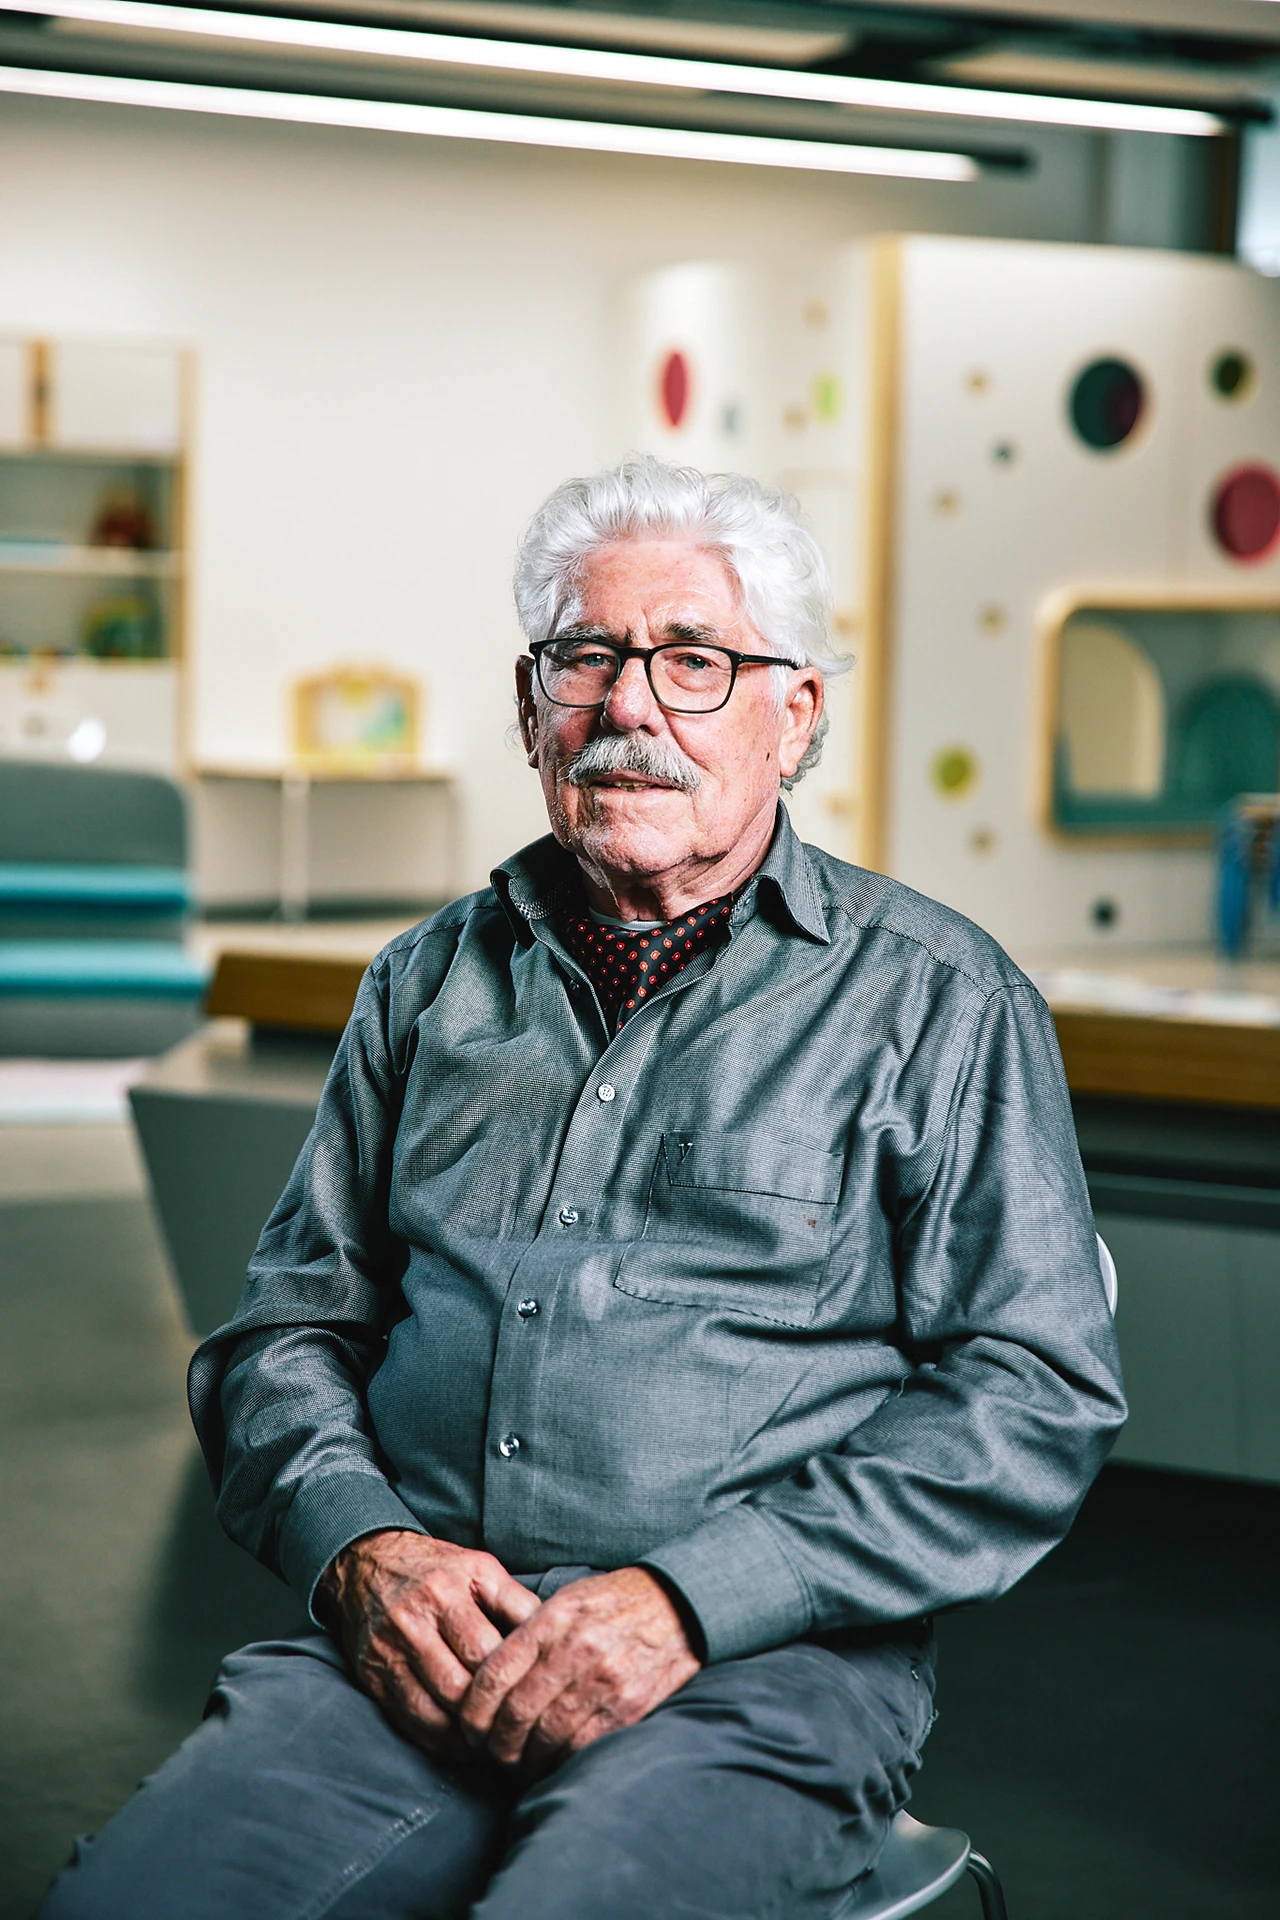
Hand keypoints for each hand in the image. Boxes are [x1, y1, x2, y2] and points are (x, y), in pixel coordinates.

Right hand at [320, 1530, 540, 1754]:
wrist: (368, 1563)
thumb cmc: (437, 1569)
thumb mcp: (480, 1568)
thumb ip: (516, 1602)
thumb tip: (552, 1641)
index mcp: (448, 1589)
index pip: (489, 1650)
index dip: (515, 1679)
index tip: (534, 1694)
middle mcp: (415, 1619)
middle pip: (461, 1686)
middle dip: (492, 1711)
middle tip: (517, 1725)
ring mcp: (390, 1651)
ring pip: (435, 1711)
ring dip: (467, 1734)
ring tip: (494, 1738)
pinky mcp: (373, 1675)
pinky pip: (410, 1720)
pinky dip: (440, 1739)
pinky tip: (463, 1741)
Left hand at [458, 1566, 700, 1774]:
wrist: (677, 1604)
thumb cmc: (613, 1602)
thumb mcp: (566, 1600)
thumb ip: (528, 1634)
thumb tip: (488, 1678)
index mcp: (552, 1622)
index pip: (493, 1677)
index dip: (473, 1713)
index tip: (471, 1729)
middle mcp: (574, 1651)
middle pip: (516, 1714)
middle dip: (498, 1744)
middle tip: (495, 1753)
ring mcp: (603, 1681)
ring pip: (547, 1737)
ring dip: (528, 1759)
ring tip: (523, 1762)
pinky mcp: (629, 1705)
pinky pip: (583, 1747)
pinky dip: (563, 1761)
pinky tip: (556, 1761)